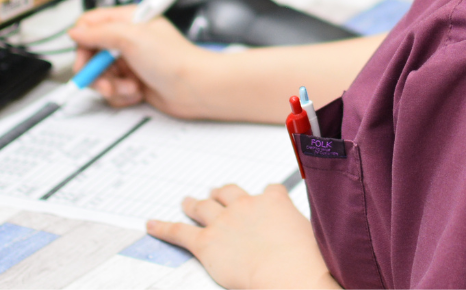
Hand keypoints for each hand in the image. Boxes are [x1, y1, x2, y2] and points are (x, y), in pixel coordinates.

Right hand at [67, 6, 216, 118]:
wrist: (195, 88)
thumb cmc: (174, 59)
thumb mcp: (132, 38)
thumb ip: (100, 33)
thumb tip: (75, 31)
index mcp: (128, 21)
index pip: (91, 24)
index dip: (84, 41)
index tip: (85, 56)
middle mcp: (128, 40)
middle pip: (92, 54)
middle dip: (96, 71)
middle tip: (104, 81)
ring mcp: (131, 62)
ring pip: (101, 76)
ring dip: (111, 85)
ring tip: (129, 87)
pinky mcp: (134, 82)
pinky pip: (113, 90)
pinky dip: (122, 95)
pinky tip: (137, 92)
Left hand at [148, 184, 337, 288]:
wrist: (289, 274)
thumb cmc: (306, 260)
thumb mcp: (314, 234)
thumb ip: (301, 229)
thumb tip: (306, 237)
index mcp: (274, 201)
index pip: (269, 190)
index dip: (266, 196)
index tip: (266, 199)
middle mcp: (247, 205)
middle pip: (229, 191)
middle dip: (221, 193)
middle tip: (215, 193)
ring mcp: (225, 222)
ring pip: (203, 206)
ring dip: (194, 203)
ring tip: (187, 201)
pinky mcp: (206, 242)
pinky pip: (179, 232)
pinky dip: (163, 227)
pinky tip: (151, 224)